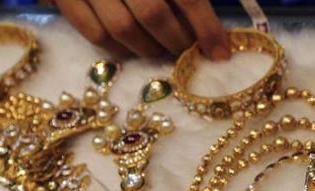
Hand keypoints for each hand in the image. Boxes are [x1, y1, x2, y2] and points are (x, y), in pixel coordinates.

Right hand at [57, 0, 229, 58]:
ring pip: (122, 29)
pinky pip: (93, 34)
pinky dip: (119, 49)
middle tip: (188, 50)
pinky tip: (133, 47)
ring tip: (163, 48)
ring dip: (150, 49)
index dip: (207, 28)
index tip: (220, 52)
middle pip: (153, 14)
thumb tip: (214, 30)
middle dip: (177, 40)